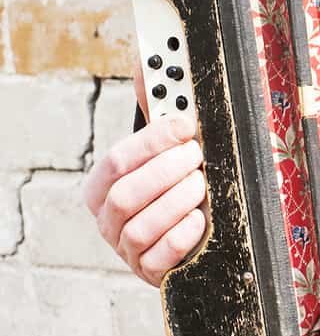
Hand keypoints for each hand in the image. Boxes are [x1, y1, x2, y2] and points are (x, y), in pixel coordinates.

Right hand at [83, 68, 206, 285]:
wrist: (190, 237)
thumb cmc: (174, 187)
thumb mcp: (164, 151)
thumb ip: (155, 113)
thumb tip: (147, 63)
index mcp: (102, 186)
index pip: (117, 159)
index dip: (154, 139)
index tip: (188, 124)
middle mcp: (107, 219)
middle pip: (126, 193)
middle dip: (167, 171)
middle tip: (198, 156)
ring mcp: (125, 250)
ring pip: (141, 226)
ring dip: (177, 201)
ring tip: (201, 186)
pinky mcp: (149, 273)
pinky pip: (158, 259)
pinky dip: (181, 237)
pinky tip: (198, 220)